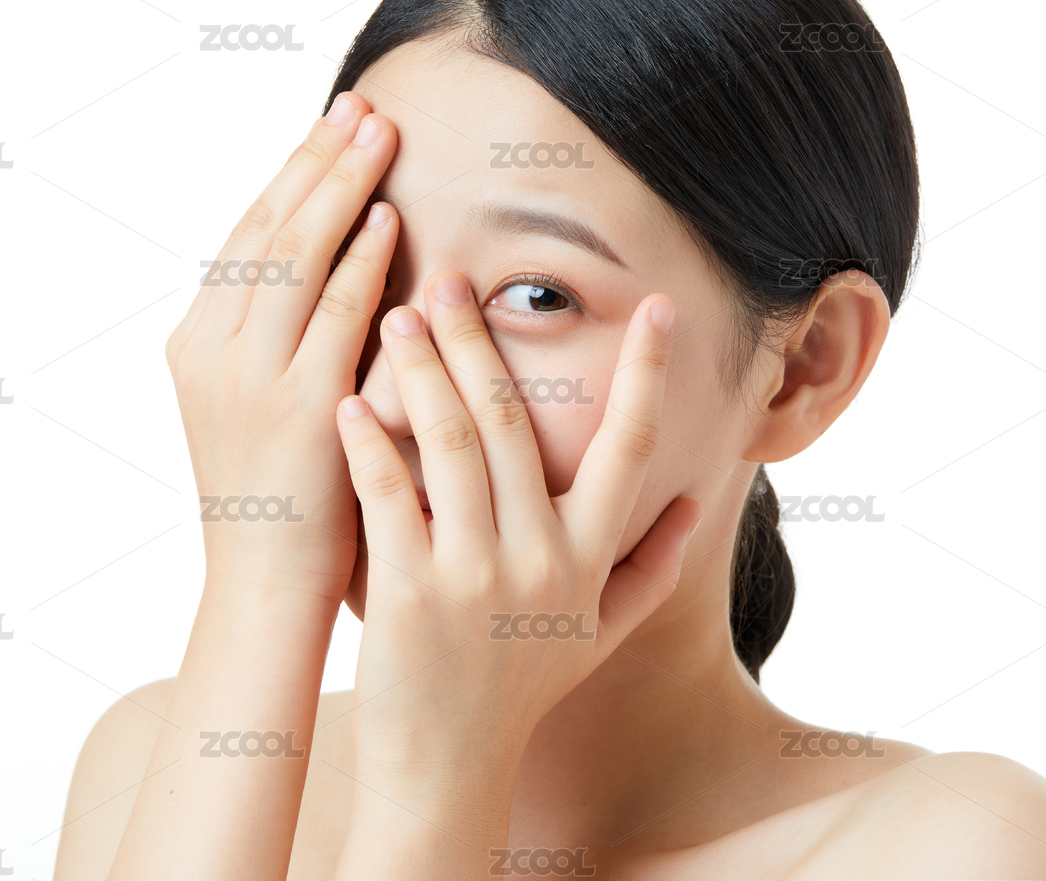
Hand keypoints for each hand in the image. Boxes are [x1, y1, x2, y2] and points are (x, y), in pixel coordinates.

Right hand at [166, 92, 397, 601]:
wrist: (262, 588)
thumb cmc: (278, 498)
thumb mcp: (253, 406)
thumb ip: (274, 341)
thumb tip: (322, 272)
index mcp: (194, 344)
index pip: (245, 237)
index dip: (288, 174)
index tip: (329, 124)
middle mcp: (210, 351)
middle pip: (266, 229)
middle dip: (315, 159)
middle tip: (360, 105)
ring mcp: (248, 378)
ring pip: (294, 258)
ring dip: (339, 187)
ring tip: (378, 134)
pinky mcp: (295, 408)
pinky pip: (333, 316)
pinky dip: (361, 262)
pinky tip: (389, 219)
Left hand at [334, 270, 702, 795]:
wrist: (449, 766)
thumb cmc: (523, 689)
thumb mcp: (601, 634)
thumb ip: (653, 568)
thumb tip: (696, 504)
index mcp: (589, 558)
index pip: (632, 450)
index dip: (649, 376)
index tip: (662, 308)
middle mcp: (540, 558)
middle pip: (515, 423)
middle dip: (481, 342)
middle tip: (451, 279)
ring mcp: (475, 574)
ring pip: (453, 442)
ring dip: (425, 370)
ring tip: (399, 316)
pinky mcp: (408, 589)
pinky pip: (390, 494)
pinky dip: (369, 443)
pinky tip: (349, 401)